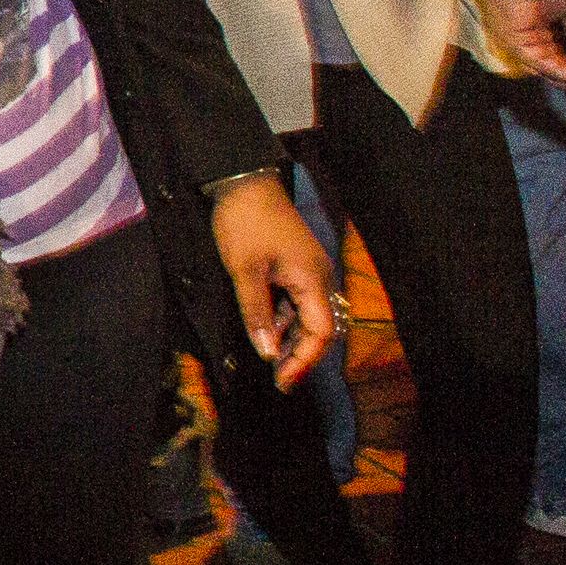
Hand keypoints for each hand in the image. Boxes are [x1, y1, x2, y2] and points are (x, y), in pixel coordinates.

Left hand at [209, 175, 339, 390]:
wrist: (244, 182)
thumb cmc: (245, 224)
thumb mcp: (244, 272)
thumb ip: (256, 313)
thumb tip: (267, 353)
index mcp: (313, 280)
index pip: (321, 333)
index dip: (304, 361)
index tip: (283, 382)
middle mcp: (318, 278)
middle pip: (319, 328)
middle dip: (300, 355)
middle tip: (277, 378)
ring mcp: (308, 271)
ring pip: (307, 316)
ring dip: (290, 338)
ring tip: (270, 360)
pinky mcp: (295, 265)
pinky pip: (296, 301)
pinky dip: (283, 319)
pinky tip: (265, 330)